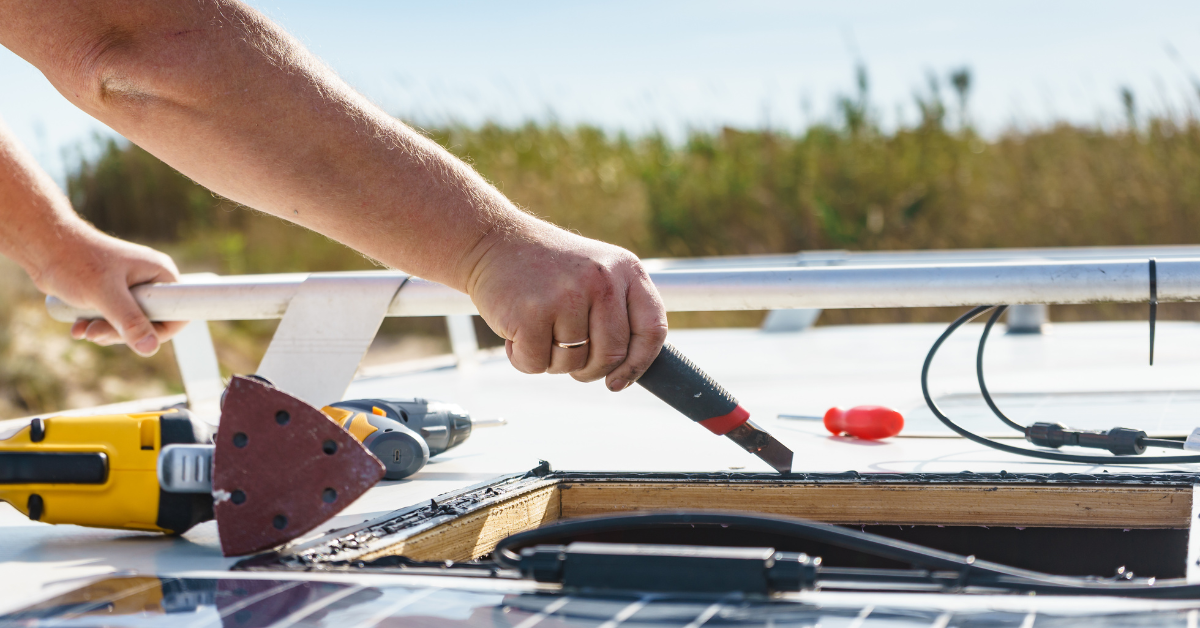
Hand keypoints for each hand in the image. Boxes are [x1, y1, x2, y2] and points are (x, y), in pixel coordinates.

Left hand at [29, 229, 185, 356]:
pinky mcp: (112, 294)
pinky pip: (114, 319)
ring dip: (106, 332)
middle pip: (151, 323)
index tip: (134, 338)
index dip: (159, 332)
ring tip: (84, 329)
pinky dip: (97, 326)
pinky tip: (79, 326)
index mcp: (159, 274)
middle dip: (123, 334)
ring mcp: (131, 288)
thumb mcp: (105, 294)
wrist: (43, 246)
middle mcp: (149, 281)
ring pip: (130, 324)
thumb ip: (129, 321)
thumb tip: (150, 348)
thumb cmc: (75, 260)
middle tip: (97, 334)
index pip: (178, 312)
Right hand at [467, 220, 667, 390]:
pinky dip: (524, 358)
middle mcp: (601, 280)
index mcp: (625, 269)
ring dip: (552, 360)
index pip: (652, 330)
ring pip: (573, 363)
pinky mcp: (531, 313)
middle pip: (612, 355)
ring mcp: (567, 295)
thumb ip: (618, 312)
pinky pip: (537, 364)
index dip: (638, 364)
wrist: (492, 240)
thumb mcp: (596, 273)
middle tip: (566, 355)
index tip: (617, 381)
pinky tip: (517, 330)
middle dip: (589, 369)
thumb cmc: (546, 268)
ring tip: (538, 328)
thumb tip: (627, 371)